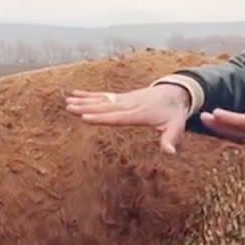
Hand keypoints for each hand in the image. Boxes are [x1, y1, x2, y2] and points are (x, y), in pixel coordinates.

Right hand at [65, 84, 192, 153]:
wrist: (176, 92)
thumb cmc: (174, 112)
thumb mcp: (176, 125)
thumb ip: (171, 138)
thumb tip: (170, 152)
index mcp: (138, 113)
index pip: (117, 117)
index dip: (101, 117)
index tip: (85, 117)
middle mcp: (128, 104)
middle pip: (104, 107)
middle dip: (86, 108)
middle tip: (69, 108)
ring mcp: (124, 99)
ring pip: (101, 100)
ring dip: (84, 101)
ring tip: (67, 101)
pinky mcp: (122, 97)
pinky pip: (103, 95)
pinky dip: (89, 95)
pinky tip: (75, 94)